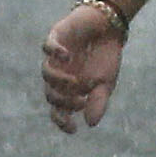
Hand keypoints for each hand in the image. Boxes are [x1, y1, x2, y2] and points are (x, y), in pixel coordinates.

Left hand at [38, 0, 129, 133]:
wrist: (109, 27)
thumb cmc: (105, 57)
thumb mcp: (106, 83)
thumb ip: (98, 102)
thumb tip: (90, 123)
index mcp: (68, 89)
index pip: (58, 110)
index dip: (62, 121)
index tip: (73, 129)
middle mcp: (58, 74)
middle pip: (50, 94)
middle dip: (64, 101)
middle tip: (82, 100)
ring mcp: (55, 57)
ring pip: (46, 72)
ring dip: (57, 80)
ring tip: (74, 81)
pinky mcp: (56, 37)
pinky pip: (48, 47)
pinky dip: (54, 52)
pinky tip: (67, 56)